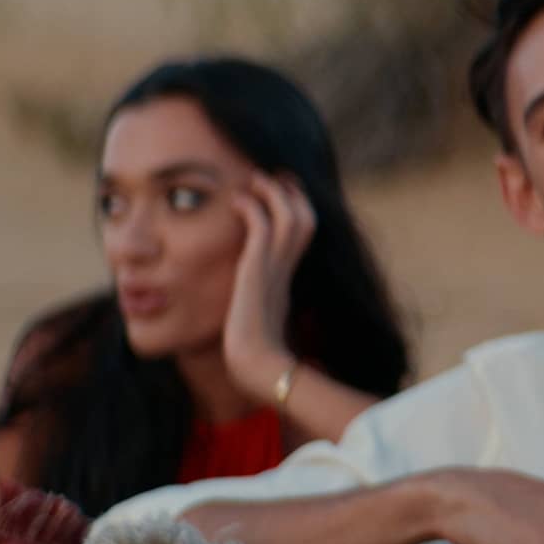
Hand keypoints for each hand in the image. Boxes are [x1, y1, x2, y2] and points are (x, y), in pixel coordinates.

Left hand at [223, 172, 316, 398]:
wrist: (257, 366)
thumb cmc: (255, 356)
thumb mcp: (258, 323)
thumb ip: (257, 309)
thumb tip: (252, 314)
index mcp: (287, 279)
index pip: (301, 235)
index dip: (295, 210)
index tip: (280, 193)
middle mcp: (287, 270)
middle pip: (306, 219)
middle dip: (291, 194)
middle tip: (273, 177)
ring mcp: (277, 269)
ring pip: (291, 216)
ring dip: (273, 193)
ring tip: (254, 180)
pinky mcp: (259, 270)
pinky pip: (262, 227)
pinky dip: (252, 207)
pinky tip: (237, 201)